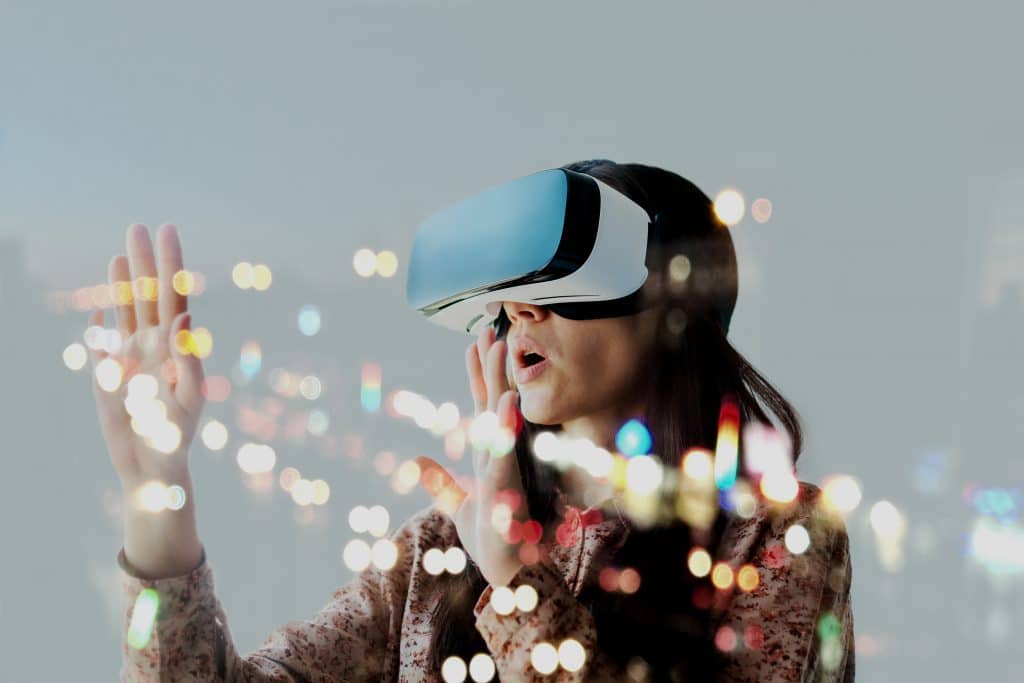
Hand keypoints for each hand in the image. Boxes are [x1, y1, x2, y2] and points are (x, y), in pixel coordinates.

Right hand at [87, 224, 205, 487]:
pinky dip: (101, 323)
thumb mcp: (189, 397)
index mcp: (177, 346)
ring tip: (119, 253)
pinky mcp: (110, 375)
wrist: (151, 467)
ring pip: (126, 312)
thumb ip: (188, 358)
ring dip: (122, 284)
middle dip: (144, 262)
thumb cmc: (177, 436)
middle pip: (149, 295)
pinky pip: (103, 343)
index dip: (171, 264)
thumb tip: (184, 317)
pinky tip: (101, 304)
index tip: (167, 230)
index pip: (174, 296)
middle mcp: (155, 346)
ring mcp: (132, 358)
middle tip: (137, 227)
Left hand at [416, 325, 526, 587]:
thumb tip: (416, 461)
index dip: (479, 373)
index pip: (484, 405)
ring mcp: (508, 468)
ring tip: (500, 345)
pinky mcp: (508, 488)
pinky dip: (506, 425)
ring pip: (503, 417)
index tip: (476, 341)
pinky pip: (505, 451)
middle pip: (496, 400)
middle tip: (492, 325)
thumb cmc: (492, 538)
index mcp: (491, 455)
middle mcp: (503, 455)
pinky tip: (507, 398)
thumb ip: (439, 482)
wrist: (510, 575)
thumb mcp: (457, 504)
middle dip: (493, 363)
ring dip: (501, 379)